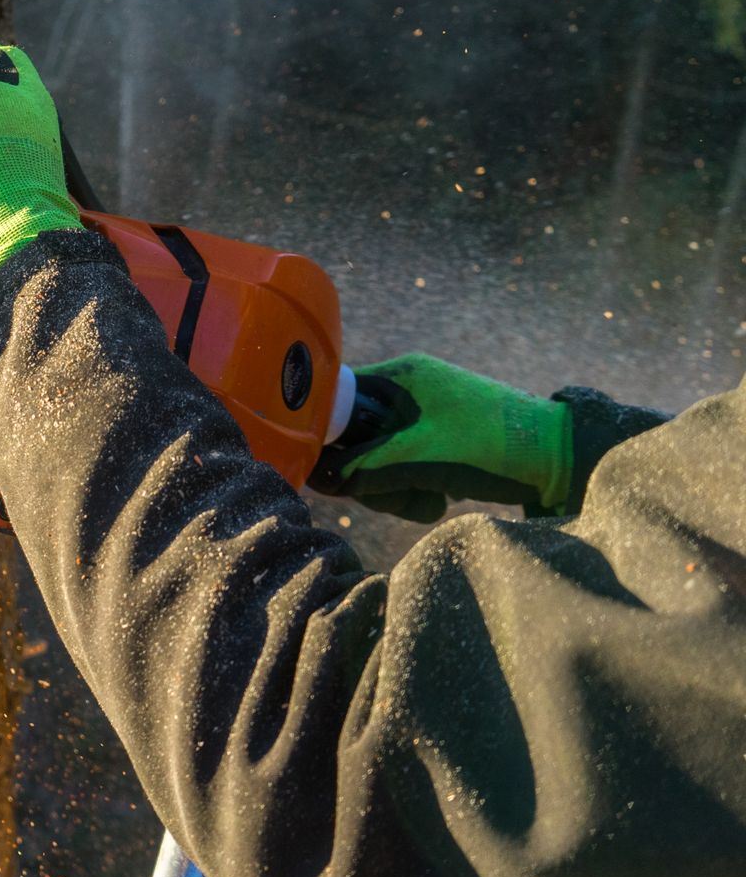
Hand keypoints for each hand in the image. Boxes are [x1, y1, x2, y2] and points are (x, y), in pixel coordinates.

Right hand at [310, 353, 574, 521]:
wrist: (562, 457)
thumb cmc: (488, 448)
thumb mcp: (417, 461)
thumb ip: (361, 469)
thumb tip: (315, 477)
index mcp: (401, 375)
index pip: (336, 398)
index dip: (328, 436)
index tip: (336, 470)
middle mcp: (410, 386)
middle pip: (356, 433)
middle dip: (369, 473)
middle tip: (392, 497)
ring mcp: (428, 411)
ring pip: (381, 453)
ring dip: (395, 486)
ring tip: (428, 501)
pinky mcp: (444, 435)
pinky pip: (407, 459)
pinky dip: (417, 483)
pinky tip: (440, 497)